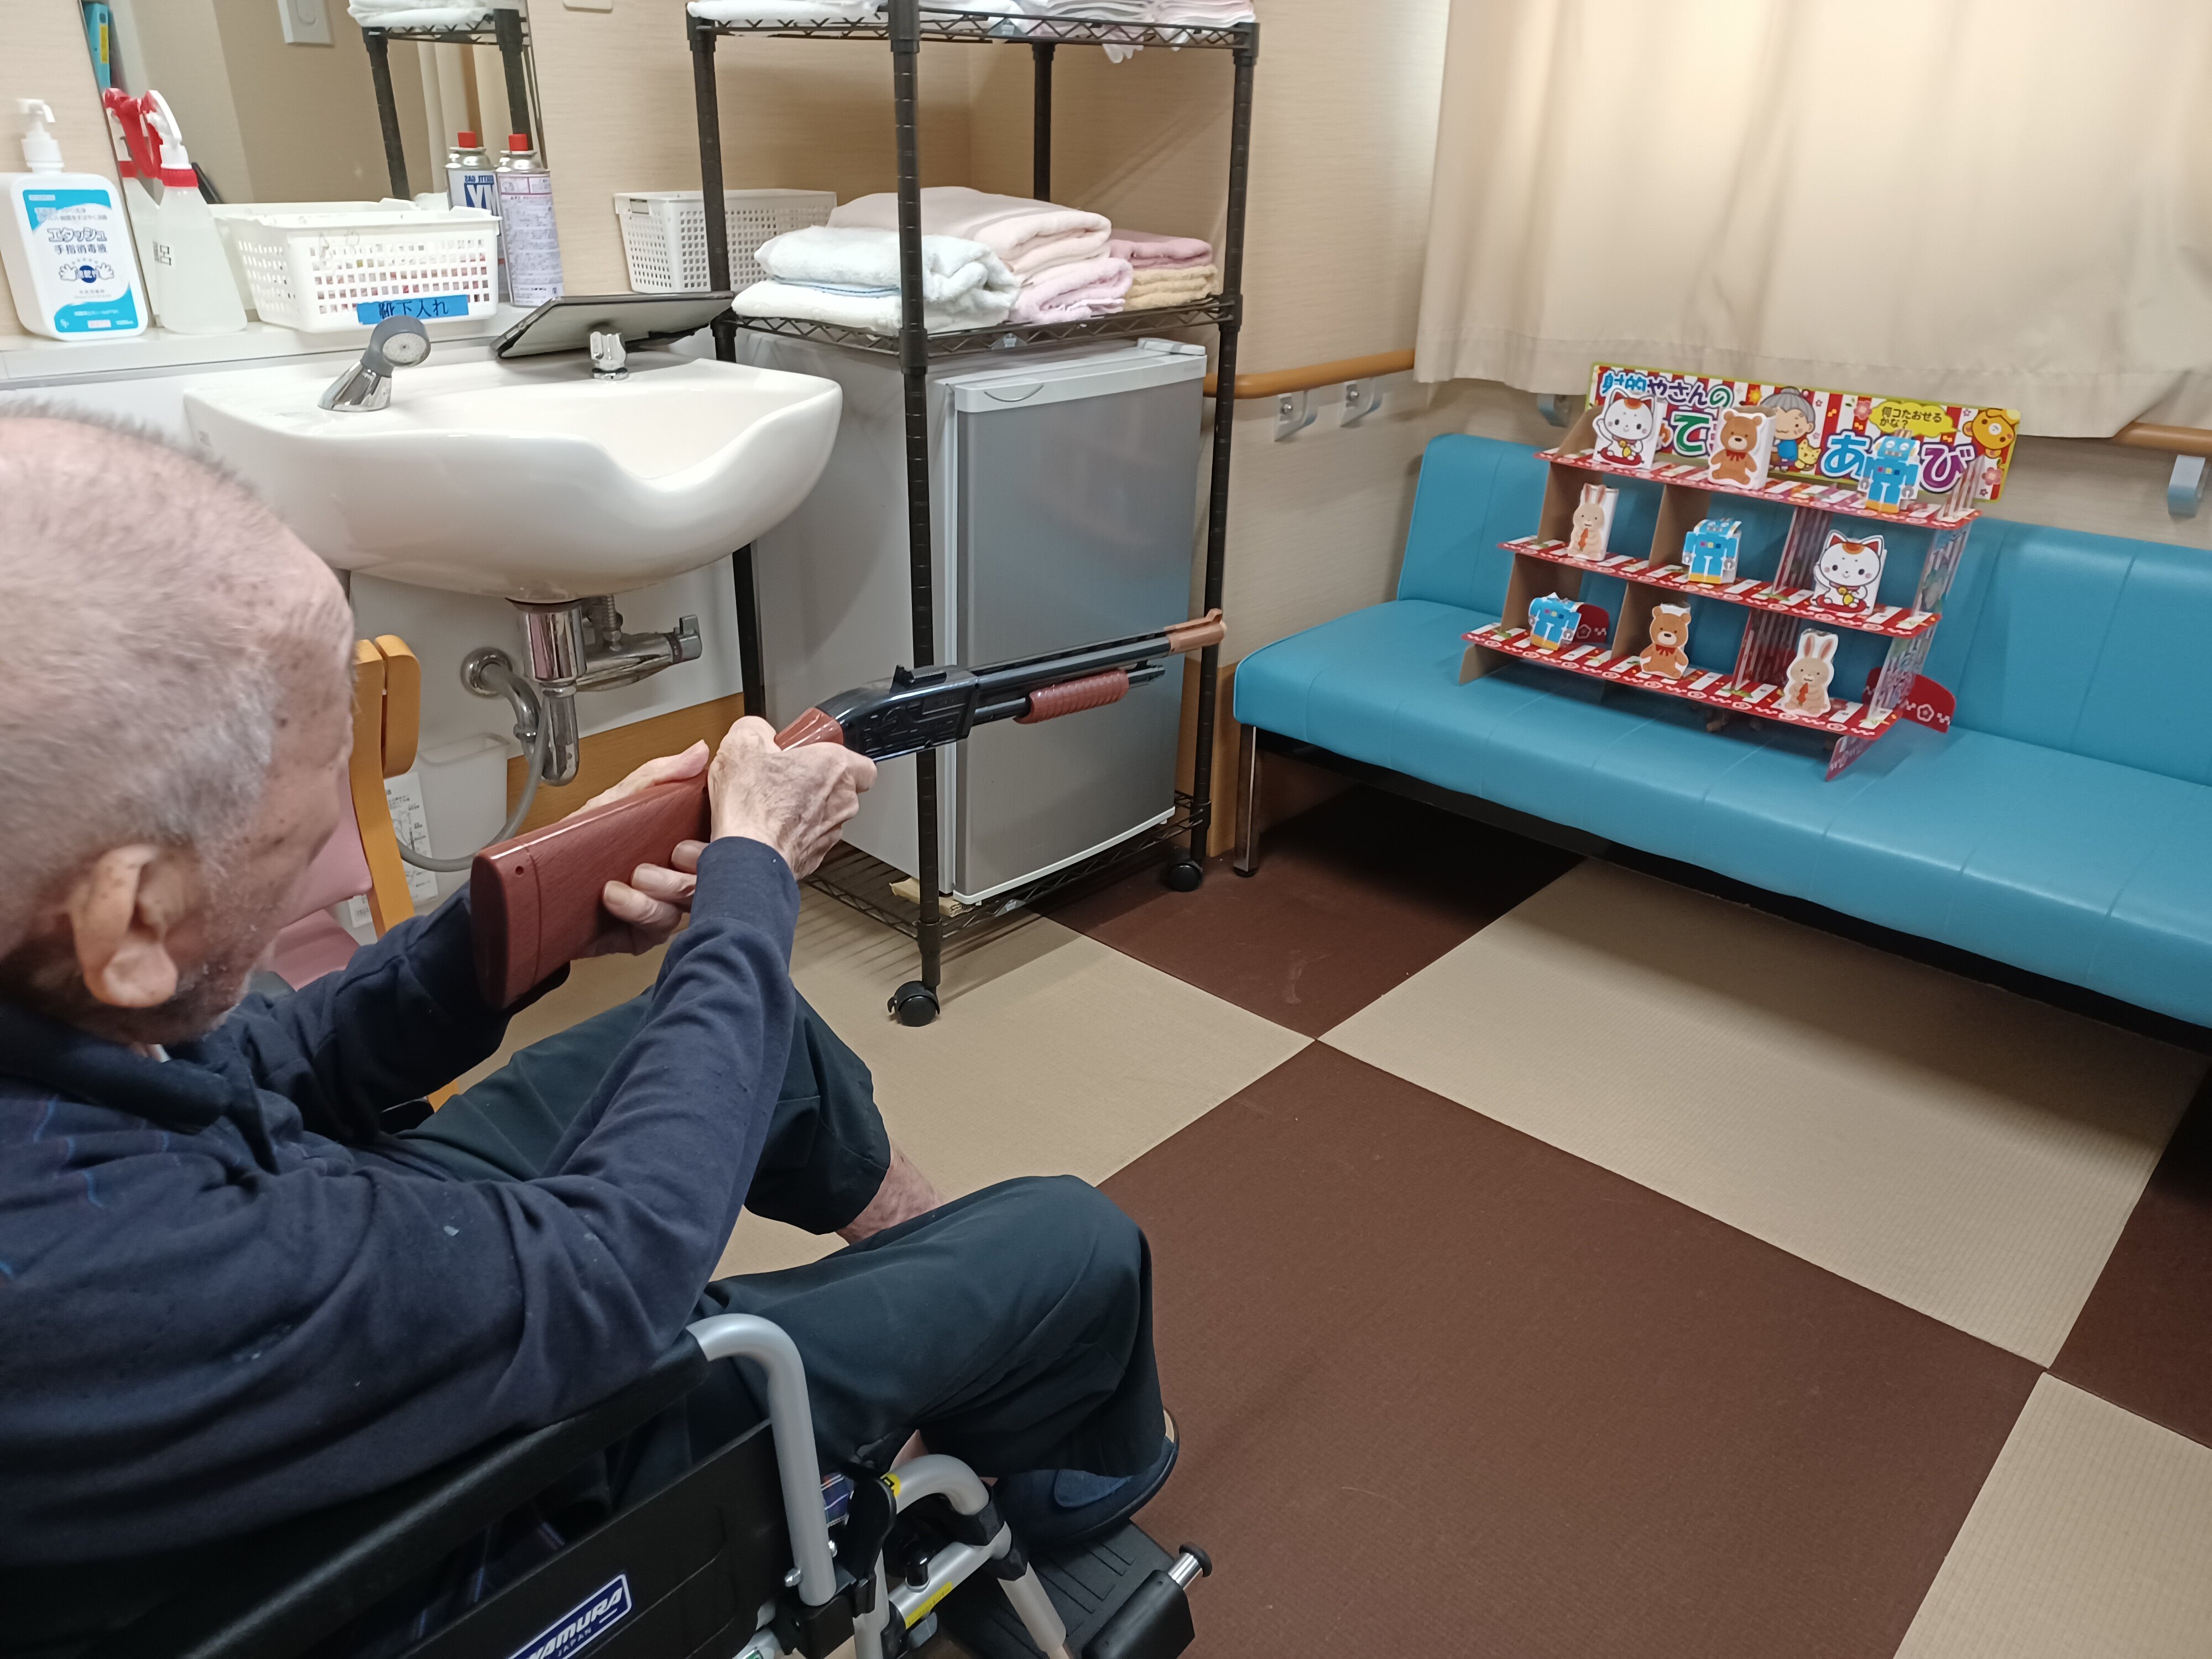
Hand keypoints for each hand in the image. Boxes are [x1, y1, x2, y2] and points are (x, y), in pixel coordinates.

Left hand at [569, 741, 711, 957]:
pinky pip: (659, 927)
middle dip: (695, 864)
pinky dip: (639, 909)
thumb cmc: (577, 847)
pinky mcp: (645, 935)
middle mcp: (677, 877)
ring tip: (634, 875)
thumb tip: (699, 752)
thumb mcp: (614, 803)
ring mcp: (664, 907)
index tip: (715, 824)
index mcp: (679, 843)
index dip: (722, 835)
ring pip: (689, 903)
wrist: (537, 892)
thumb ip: (655, 778)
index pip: (718, 839)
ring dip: (662, 888)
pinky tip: (615, 896)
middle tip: (675, 853)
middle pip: (712, 875)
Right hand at [708, 716, 875, 876]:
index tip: (811, 754)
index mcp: (835, 767)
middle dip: (812, 783)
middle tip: (782, 777)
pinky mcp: (814, 856)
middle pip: (838, 788)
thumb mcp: (743, 745)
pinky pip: (807, 838)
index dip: (836, 757)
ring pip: (822, 815)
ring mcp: (831, 832)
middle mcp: (842, 801)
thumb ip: (756, 729)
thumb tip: (757, 733)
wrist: (747, 856)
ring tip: (767, 804)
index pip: (860, 761)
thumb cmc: (753, 807)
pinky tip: (764, 826)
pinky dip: (790, 833)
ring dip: (800, 809)